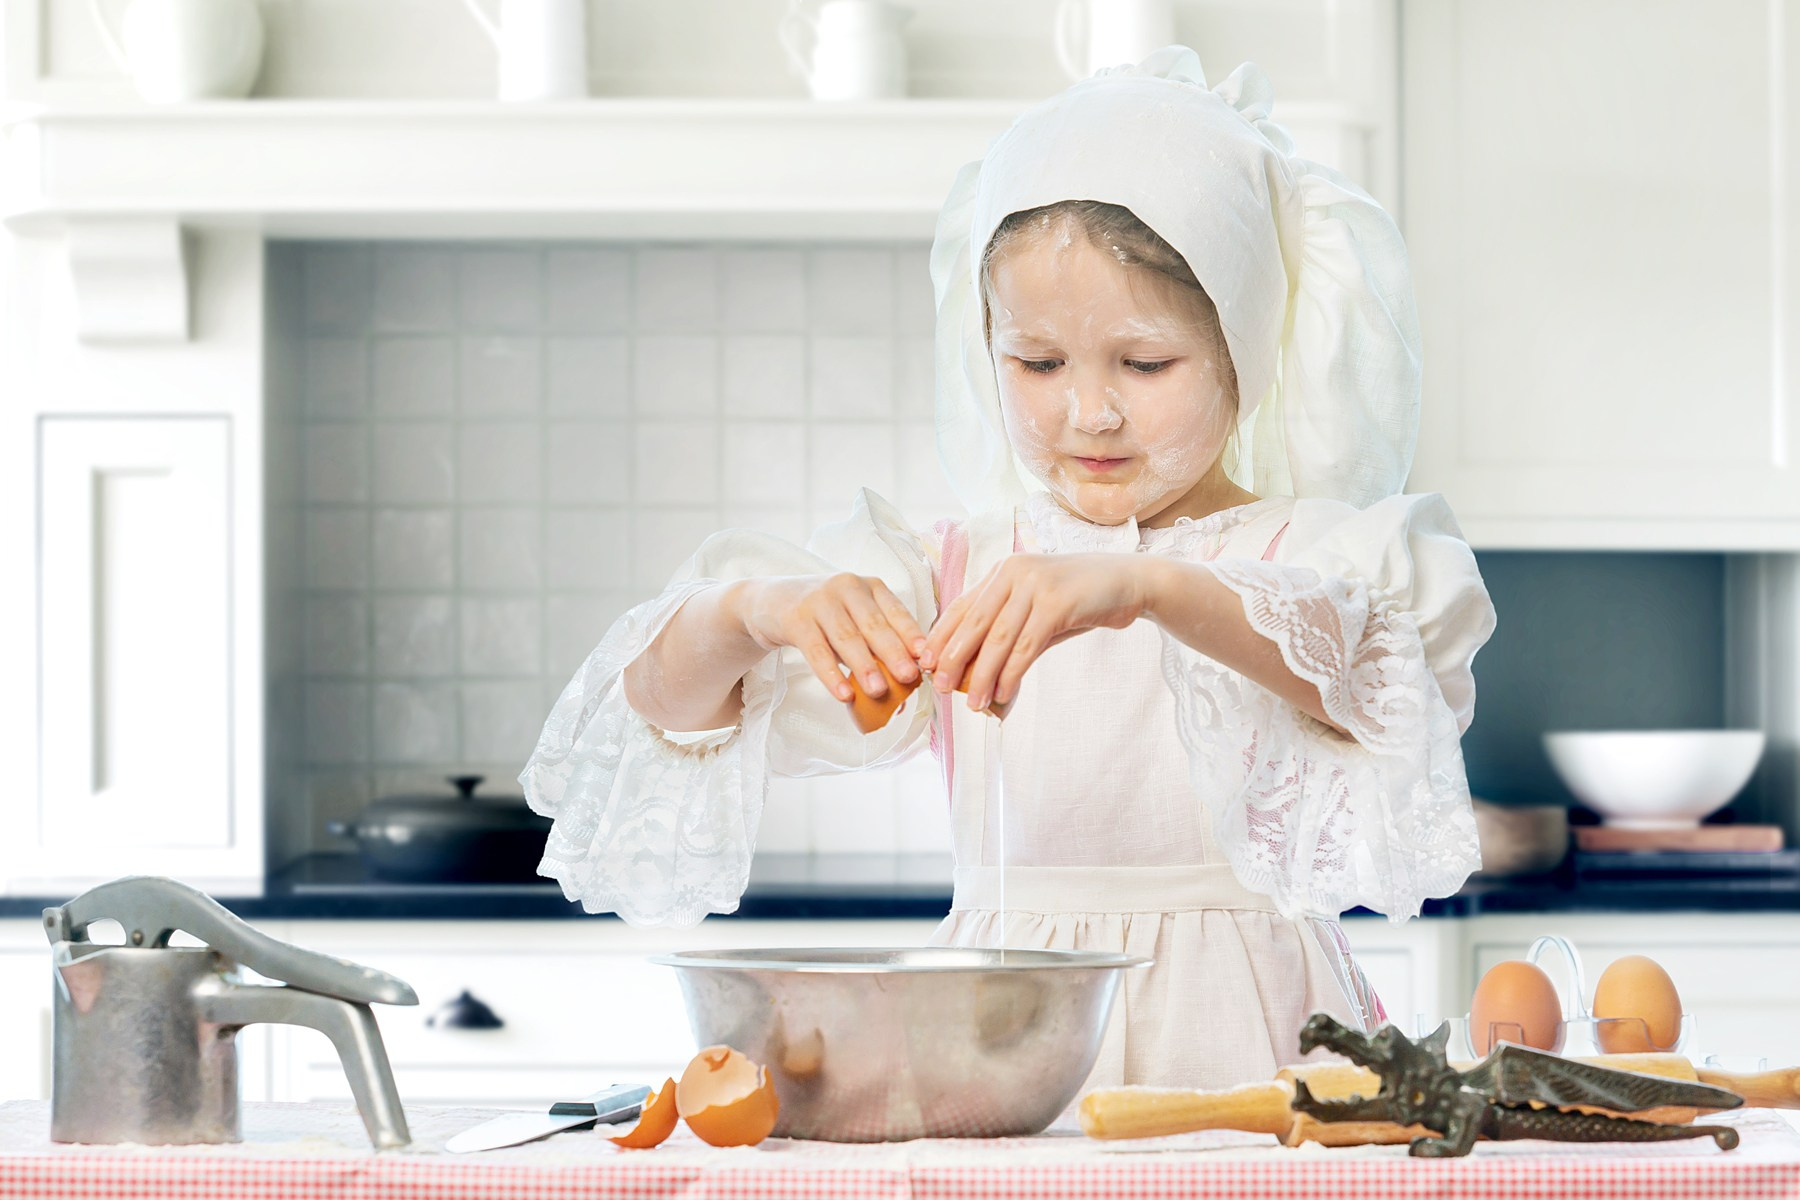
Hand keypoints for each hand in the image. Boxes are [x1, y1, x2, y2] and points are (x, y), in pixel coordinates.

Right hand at [731, 575, 926, 702]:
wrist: (772, 601)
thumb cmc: (825, 616)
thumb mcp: (853, 621)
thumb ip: (876, 648)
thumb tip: (903, 690)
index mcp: (870, 587)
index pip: (896, 611)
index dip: (912, 634)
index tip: (927, 657)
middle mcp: (847, 587)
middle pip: (874, 624)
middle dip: (893, 652)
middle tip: (909, 677)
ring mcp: (820, 600)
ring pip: (846, 637)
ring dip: (864, 666)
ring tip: (878, 691)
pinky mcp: (796, 618)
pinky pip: (816, 650)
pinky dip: (831, 674)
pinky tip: (843, 694)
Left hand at [920, 554, 1152, 712]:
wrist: (1130, 583)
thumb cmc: (1081, 599)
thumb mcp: (1038, 608)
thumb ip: (1010, 630)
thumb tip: (975, 670)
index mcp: (1004, 571)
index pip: (962, 605)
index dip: (942, 637)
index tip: (927, 665)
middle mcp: (1015, 572)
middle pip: (974, 622)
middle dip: (954, 659)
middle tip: (941, 688)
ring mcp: (1037, 584)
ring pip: (999, 638)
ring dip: (982, 675)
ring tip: (973, 704)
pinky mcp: (1058, 602)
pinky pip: (1026, 645)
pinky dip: (1011, 673)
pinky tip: (1003, 694)